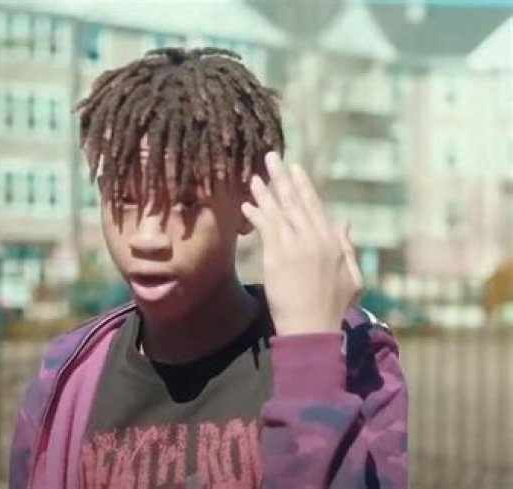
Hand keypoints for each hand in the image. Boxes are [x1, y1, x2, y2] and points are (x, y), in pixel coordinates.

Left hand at [241, 152, 363, 335]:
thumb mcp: (352, 277)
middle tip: (271, 157)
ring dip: (266, 192)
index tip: (295, 168)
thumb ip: (347, 247)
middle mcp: (314, 239)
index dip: (303, 185)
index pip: (315, 206)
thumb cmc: (333, 307)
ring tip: (255, 175)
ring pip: (279, 212)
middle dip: (283, 178)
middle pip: (295, 202)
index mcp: (333, 242)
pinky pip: (265, 229)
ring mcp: (295, 247)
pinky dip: (256, 214)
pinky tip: (247, 203)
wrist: (312, 328)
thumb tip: (346, 221)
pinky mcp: (277, 258)